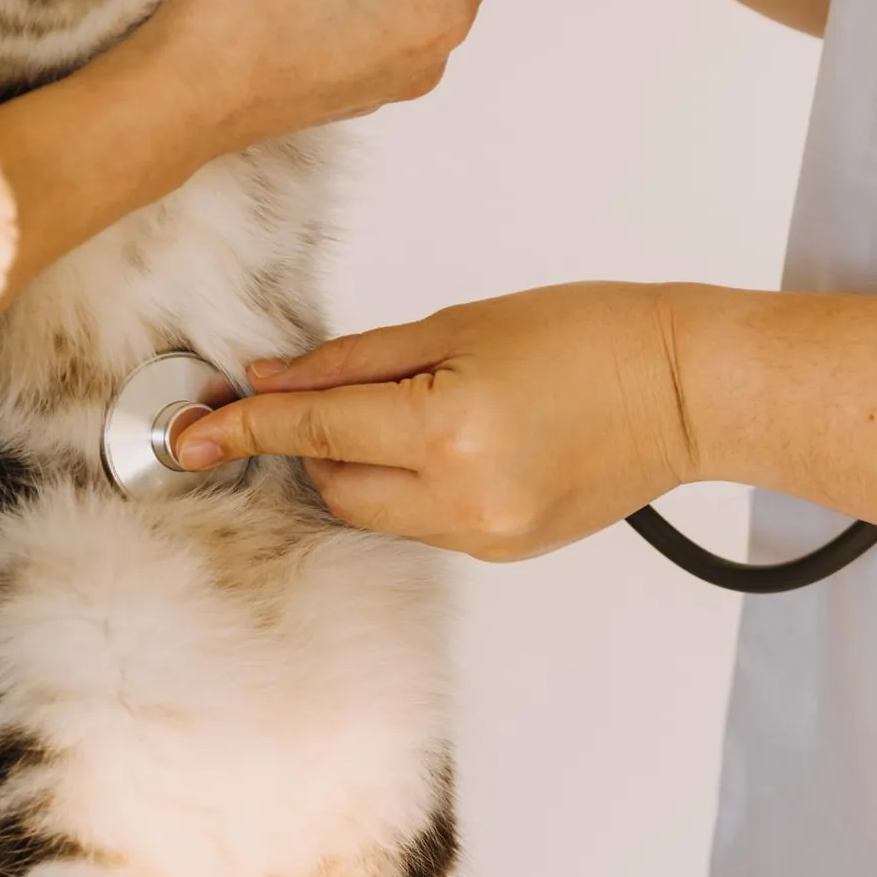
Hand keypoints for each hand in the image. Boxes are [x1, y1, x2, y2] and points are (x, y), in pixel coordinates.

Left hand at [175, 283, 696, 558]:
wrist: (685, 389)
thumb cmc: (589, 336)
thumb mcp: (458, 326)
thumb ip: (355, 361)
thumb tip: (272, 379)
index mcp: (445, 433)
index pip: (312, 431)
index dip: (243, 428)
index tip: (191, 433)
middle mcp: (461, 501)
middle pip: (331, 481)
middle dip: (313, 438)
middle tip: (326, 388)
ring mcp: (484, 537)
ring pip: (370, 509)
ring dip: (359, 463)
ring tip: (415, 406)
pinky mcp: (502, 550)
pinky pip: (417, 521)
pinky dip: (406, 483)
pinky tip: (449, 439)